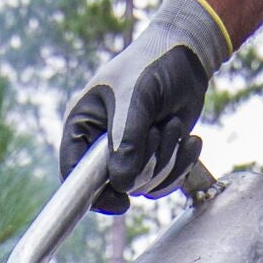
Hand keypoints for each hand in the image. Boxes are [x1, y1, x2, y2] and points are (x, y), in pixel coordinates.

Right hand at [60, 0, 232, 214]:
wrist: (187, 59)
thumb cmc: (153, 66)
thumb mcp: (137, 97)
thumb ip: (127, 140)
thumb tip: (121, 184)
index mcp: (83, 125)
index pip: (73, 173)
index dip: (92, 194)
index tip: (120, 202)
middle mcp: (101, 145)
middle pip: (115, 185)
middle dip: (146, 163)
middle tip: (158, 129)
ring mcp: (128, 155)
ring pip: (144, 186)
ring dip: (167, 159)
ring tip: (173, 125)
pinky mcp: (153, 159)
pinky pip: (164, 183)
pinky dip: (181, 164)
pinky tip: (189, 139)